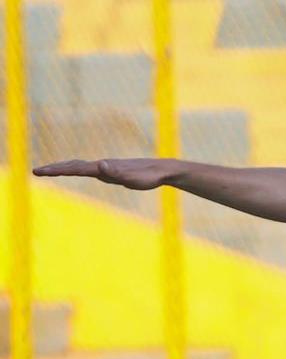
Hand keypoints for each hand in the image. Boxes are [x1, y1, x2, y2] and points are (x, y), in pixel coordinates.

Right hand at [32, 158, 174, 190]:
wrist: (161, 170)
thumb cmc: (149, 177)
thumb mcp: (134, 179)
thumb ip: (118, 173)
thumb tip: (101, 165)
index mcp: (103, 168)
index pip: (75, 169)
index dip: (57, 170)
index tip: (39, 171)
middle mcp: (103, 166)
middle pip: (74, 165)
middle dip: (55, 168)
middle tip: (36, 170)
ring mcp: (107, 168)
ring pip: (81, 166)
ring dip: (64, 167)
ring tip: (50, 170)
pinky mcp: (113, 172)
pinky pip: (91, 170)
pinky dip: (79, 169)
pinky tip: (80, 170)